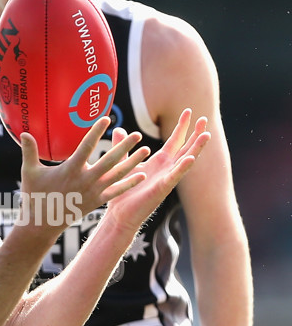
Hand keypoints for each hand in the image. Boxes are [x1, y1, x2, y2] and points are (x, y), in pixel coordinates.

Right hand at [18, 116, 149, 230]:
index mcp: (70, 170)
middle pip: (109, 160)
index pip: (87, 146)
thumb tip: (23, 132)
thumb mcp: (29, 172)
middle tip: (137, 134)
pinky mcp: (96, 202)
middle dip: (124, 147)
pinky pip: (116, 191)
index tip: (107, 119)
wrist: (42, 224)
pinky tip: (142, 175)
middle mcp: (85, 180)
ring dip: (132, 162)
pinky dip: (129, 184)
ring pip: (117, 175)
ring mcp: (93, 192)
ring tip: (146, 150)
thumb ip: (29, 151)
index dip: (97, 131)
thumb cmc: (35, 195)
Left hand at [105, 109, 209, 232]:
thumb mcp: (124, 163)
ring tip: (206, 135)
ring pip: (185, 161)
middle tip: (204, 118)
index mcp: (159, 162)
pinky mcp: (161, 189)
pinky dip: (183, 168)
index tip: (189, 111)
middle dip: (195, 134)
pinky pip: (174, 177)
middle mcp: (166, 169)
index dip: (182, 127)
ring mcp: (166, 179)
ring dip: (196, 148)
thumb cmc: (123, 191)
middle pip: (185, 148)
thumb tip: (119, 129)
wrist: (119, 214)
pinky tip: (191, 158)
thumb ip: (123, 146)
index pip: (175, 141)